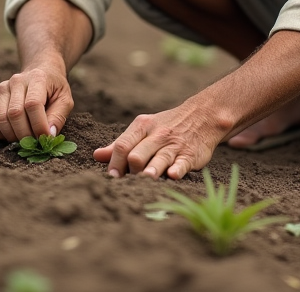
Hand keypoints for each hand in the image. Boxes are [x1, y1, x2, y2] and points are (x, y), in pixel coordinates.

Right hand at [0, 64, 73, 142]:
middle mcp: (16, 81)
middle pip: (15, 114)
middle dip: (26, 135)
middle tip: (35, 143)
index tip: (46, 138)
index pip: (33, 104)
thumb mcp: (65, 99)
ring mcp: (1, 88)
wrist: (40, 71)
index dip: (39, 125)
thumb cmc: (54, 89)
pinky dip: (0, 135)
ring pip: (1, 120)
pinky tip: (13, 134)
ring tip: (26, 139)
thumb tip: (49, 135)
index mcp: (37, 78)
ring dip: (14, 137)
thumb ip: (58, 117)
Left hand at [92, 102, 226, 179]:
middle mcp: (157, 136)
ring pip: (158, 160)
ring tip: (144, 180)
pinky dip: (177, 169)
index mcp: (142, 127)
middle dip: (130, 171)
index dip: (114, 162)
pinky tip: (172, 175)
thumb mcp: (143, 128)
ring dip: (150, 171)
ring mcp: (174, 146)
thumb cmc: (166, 126)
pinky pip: (182, 163)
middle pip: (137, 155)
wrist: (202, 116)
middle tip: (127, 184)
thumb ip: (121, 143)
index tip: (110, 177)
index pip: (123, 145)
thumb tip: (97, 156)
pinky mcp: (190, 155)